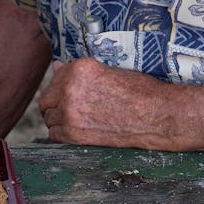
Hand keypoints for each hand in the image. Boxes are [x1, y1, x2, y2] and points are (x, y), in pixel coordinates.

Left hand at [38, 58, 170, 148]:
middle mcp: (70, 88)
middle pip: (46, 100)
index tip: (72, 96)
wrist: (157, 115)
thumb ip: (79, 72)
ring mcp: (70, 112)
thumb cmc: (140, 92)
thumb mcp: (110, 72)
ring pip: (49, 119)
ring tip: (79, 122)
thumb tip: (56, 67)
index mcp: (79, 69)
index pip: (55, 79)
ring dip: (60, 121)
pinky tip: (80, 132)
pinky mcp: (74, 134)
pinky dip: (64, 135)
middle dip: (56, 105)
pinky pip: (55, 135)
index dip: (62, 89)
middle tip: (72, 110)